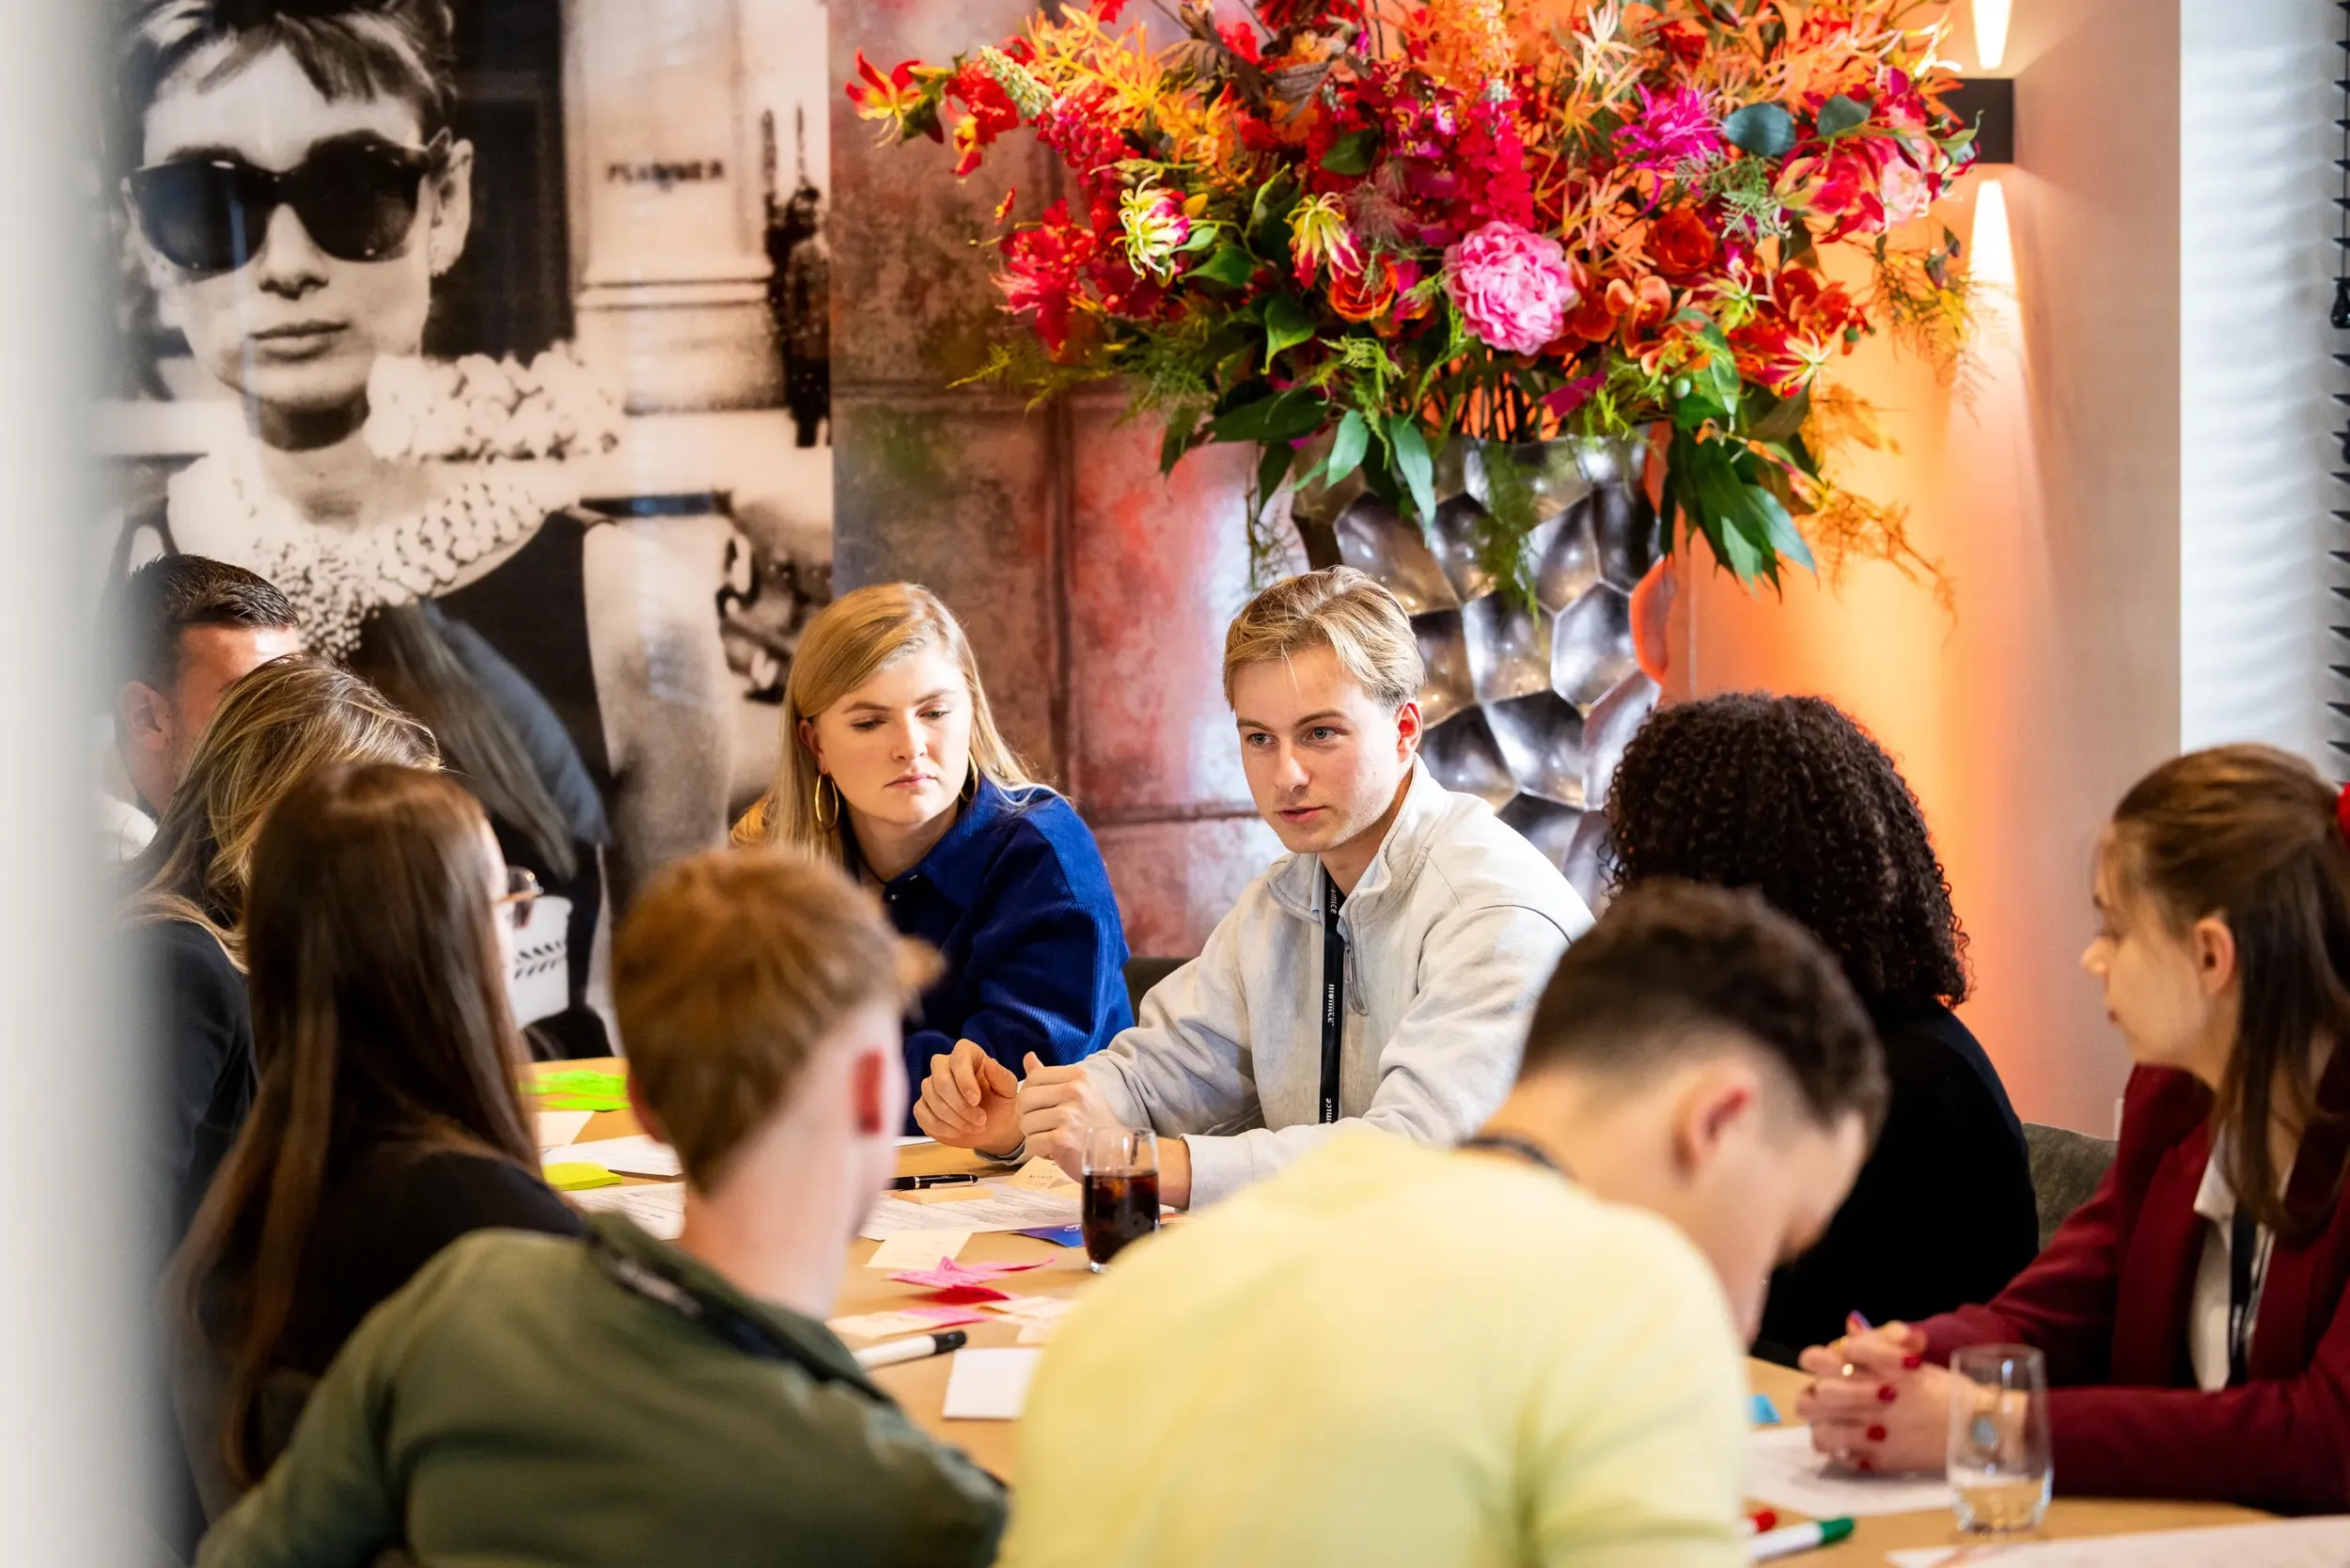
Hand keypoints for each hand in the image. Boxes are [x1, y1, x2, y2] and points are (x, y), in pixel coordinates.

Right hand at [911, 1040, 1019, 1153]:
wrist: (993, 1127)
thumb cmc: (1000, 1103)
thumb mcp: (1007, 1090)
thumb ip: (1001, 1075)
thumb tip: (990, 1062)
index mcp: (966, 1053)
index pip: (958, 1059)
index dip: (965, 1081)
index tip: (976, 1100)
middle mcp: (944, 1065)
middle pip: (940, 1080)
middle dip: (960, 1105)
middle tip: (980, 1120)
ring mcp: (930, 1085)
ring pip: (931, 1099)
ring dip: (955, 1119)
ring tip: (975, 1126)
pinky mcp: (922, 1106)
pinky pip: (921, 1113)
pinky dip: (941, 1127)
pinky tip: (958, 1131)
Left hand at [1014, 1052, 1123, 1178]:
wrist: (1118, 1155)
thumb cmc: (1095, 1124)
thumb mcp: (1079, 1092)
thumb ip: (1050, 1076)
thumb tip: (1028, 1056)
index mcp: (1078, 1076)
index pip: (1034, 1077)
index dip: (1030, 1095)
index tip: (1041, 1107)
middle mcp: (1074, 1092)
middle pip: (1025, 1099)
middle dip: (1029, 1116)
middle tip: (1045, 1126)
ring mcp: (1068, 1116)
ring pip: (1025, 1123)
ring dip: (1034, 1136)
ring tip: (1053, 1138)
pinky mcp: (1062, 1141)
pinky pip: (1031, 1144)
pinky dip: (1039, 1152)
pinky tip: (1056, 1151)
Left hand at [1794, 1319, 1948, 1475]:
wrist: (1980, 1428)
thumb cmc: (1948, 1390)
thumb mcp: (1914, 1358)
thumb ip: (1878, 1342)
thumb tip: (1850, 1326)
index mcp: (1882, 1368)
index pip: (1831, 1355)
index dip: (1825, 1358)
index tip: (1838, 1364)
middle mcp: (1874, 1398)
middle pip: (1818, 1391)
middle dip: (1817, 1389)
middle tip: (1827, 1394)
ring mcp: (1875, 1431)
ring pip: (1819, 1426)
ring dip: (1822, 1421)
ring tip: (1833, 1420)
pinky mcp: (1880, 1459)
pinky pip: (1837, 1454)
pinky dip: (1837, 1447)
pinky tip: (1848, 1441)